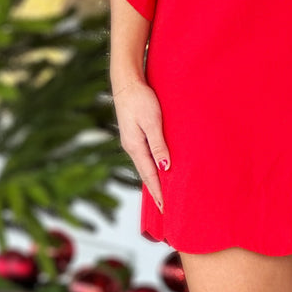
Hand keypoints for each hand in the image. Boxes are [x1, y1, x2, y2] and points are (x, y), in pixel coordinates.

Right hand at [112, 73, 169, 210]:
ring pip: (144, 166)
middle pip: (145, 175)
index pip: (150, 176)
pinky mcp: (134, 135)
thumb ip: (159, 145)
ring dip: (153, 181)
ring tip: (162, 195)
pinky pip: (144, 157)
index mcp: (135, 147)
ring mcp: (132, 142)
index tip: (165, 209)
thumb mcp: (152, 122)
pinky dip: (151, 168)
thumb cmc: (140, 99)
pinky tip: (156, 170)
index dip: (158, 193)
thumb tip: (165, 168)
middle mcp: (132, 147)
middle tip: (165, 209)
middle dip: (155, 192)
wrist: (126, 82)